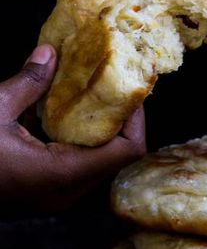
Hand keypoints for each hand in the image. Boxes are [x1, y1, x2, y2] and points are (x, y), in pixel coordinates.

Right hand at [0, 44, 145, 212]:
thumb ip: (27, 83)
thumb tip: (50, 52)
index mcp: (63, 174)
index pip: (127, 150)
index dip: (137, 118)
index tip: (131, 89)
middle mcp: (68, 192)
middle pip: (118, 156)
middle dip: (120, 119)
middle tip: (114, 86)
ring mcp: (58, 196)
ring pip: (100, 162)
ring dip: (100, 129)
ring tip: (95, 95)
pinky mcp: (47, 192)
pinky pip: (78, 166)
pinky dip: (79, 139)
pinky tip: (65, 114)